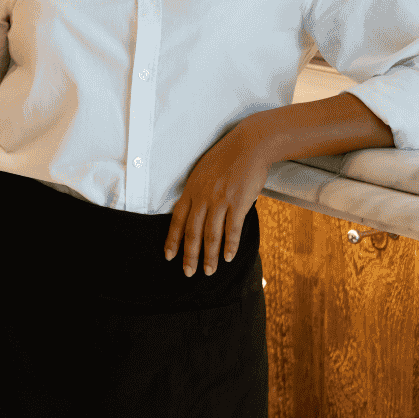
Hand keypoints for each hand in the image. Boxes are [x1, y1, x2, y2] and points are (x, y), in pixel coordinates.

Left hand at [164, 124, 271, 276]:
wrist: (249, 145)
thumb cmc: (226, 158)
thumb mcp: (202, 171)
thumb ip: (196, 191)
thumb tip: (192, 212)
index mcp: (191, 188)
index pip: (177, 219)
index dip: (172, 239)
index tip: (169, 256)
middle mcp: (203, 196)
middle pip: (193, 232)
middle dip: (189, 255)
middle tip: (188, 273)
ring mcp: (220, 199)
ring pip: (212, 235)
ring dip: (210, 256)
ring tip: (210, 271)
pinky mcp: (238, 202)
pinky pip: (232, 229)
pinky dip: (230, 245)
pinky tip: (229, 257)